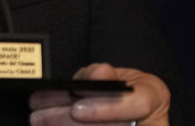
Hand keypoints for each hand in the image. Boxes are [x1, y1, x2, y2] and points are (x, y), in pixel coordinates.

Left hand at [28, 63, 169, 124]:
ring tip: (39, 120)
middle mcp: (153, 122)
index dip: (106, 108)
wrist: (133, 102)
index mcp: (154, 96)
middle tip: (40, 115)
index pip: (139, 105)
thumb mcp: (116, 73)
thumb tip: (98, 74)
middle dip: (68, 122)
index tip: (75, 108)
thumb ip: (101, 74)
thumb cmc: (124, 87)